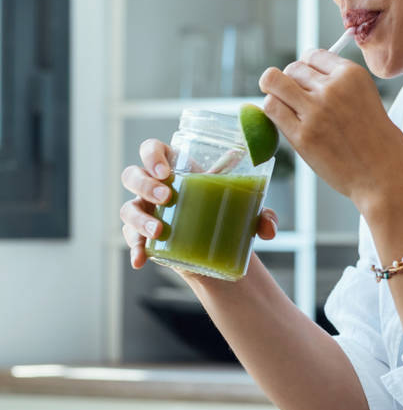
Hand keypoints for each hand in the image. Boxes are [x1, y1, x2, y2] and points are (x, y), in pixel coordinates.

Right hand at [120, 138, 278, 268]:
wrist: (219, 247)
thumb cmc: (228, 214)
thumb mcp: (246, 211)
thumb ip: (263, 216)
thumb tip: (269, 227)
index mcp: (177, 167)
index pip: (152, 150)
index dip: (151, 155)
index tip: (166, 171)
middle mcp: (155, 187)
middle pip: (133, 175)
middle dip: (145, 185)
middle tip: (167, 197)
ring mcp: (146, 211)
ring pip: (128, 208)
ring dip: (139, 218)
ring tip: (159, 230)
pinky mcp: (144, 236)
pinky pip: (130, 239)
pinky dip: (135, 248)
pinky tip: (141, 259)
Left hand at [259, 49, 402, 208]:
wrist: (385, 176)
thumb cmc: (379, 142)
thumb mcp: (367, 98)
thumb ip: (340, 84)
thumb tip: (305, 75)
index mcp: (352, 75)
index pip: (313, 54)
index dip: (307, 68)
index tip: (308, 81)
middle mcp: (332, 88)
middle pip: (292, 68)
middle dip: (291, 82)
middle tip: (298, 100)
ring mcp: (315, 111)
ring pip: (273, 82)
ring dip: (275, 92)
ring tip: (285, 106)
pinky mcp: (302, 135)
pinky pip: (271, 109)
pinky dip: (272, 111)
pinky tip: (283, 120)